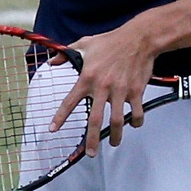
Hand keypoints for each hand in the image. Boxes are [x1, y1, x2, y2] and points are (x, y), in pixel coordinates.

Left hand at [47, 25, 156, 157]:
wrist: (139, 38)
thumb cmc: (112, 41)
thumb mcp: (85, 43)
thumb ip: (66, 54)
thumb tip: (52, 61)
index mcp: (87, 77)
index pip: (70, 101)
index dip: (60, 117)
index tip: (54, 129)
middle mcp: (102, 87)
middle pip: (95, 121)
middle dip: (91, 140)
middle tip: (90, 153)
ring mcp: (120, 91)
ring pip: (117, 121)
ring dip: (115, 136)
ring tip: (113, 143)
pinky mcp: (136, 91)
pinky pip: (137, 112)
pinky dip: (136, 122)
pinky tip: (134, 124)